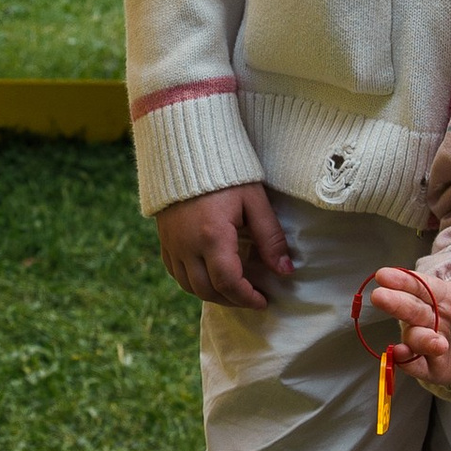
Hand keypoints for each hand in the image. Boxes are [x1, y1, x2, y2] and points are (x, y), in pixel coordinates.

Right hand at [156, 185, 294, 307]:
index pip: (228, 282)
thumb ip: (270, 238)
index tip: (263, 300)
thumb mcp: (254, 201)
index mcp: (212, 236)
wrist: (186, 150)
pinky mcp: (165, 240)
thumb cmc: (226, 172)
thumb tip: (285, 270)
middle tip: (252, 298)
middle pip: (207, 290)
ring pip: (189, 286)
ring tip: (234, 290)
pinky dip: (193, 282)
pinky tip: (210, 277)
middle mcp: (188, 245)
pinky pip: (175, 273)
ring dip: (213, 294)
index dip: (247, 298)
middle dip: (232, 300)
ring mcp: (172, 244)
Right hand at [367, 261, 450, 381]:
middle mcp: (426, 317)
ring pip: (413, 338)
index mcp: (438, 294)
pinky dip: (405, 361)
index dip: (401, 280)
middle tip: (379, 297)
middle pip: (407, 308)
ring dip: (419, 338)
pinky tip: (402, 355)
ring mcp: (425, 340)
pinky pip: (412, 364)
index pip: (417, 285)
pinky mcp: (428, 365)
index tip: (383, 275)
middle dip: (393, 303)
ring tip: (436, 342)